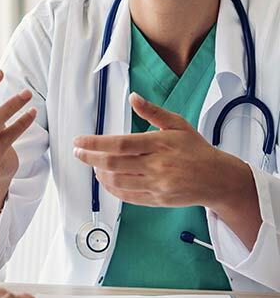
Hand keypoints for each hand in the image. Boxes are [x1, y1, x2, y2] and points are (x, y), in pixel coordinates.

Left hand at [72, 92, 233, 207]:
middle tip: (77, 152)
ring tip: (91, 164)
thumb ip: (152, 112)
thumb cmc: (196, 149)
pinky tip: (104, 179)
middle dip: (90, 158)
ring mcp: (157, 185)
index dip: (95, 143)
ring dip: (99, 173)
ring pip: (117, 181)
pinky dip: (111, 188)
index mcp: (159, 144)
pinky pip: (127, 196)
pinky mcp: (157, 200)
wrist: (218, 179)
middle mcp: (156, 166)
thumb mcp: (177, 124)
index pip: (120, 143)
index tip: (79, 140)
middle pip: (113, 164)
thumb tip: (133, 98)